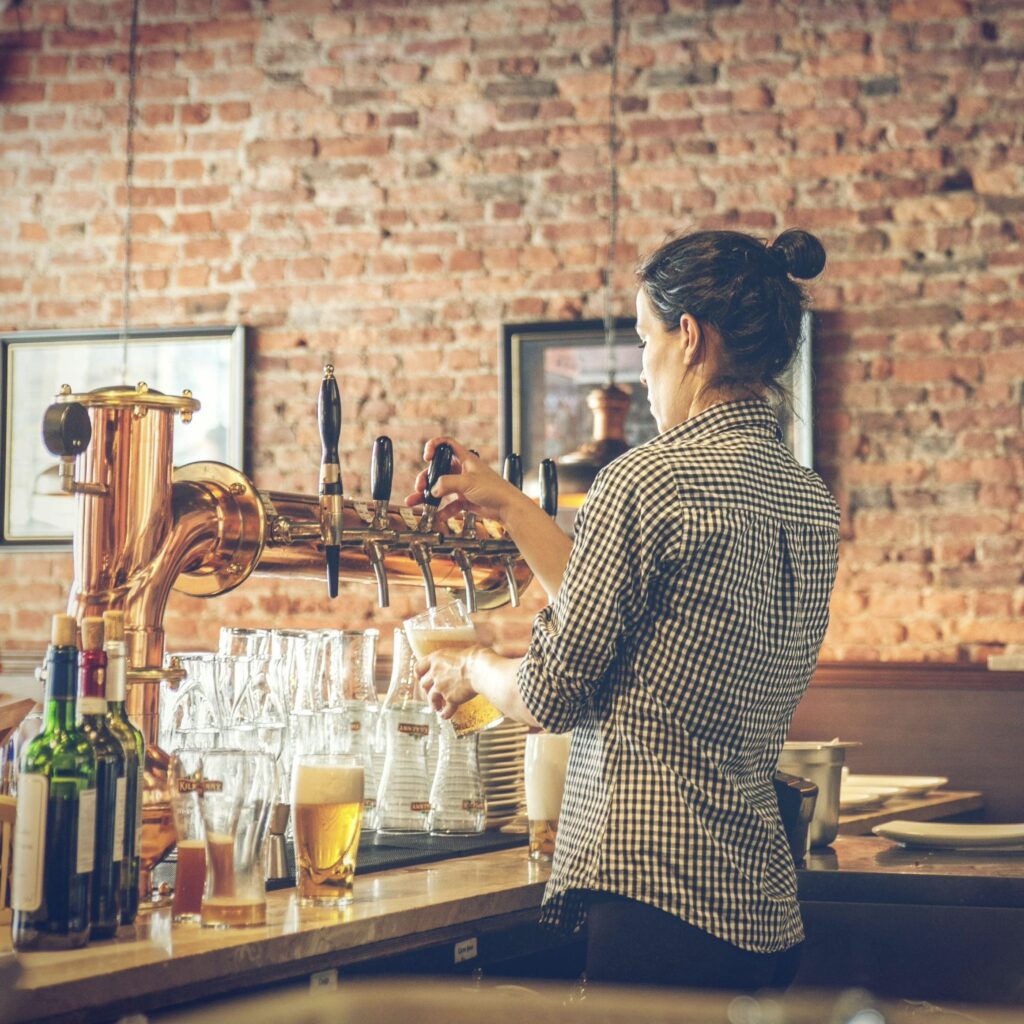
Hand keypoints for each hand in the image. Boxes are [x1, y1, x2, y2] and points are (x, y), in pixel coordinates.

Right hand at [403, 436, 526, 524]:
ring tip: (415, 502)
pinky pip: (448, 504)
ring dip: (427, 496)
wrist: (507, 508)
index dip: (434, 446)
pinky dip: (441, 510)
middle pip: (438, 470)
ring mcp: (462, 486)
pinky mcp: (465, 500)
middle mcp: (462, 471)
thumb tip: (432, 490)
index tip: (426, 456)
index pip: (447, 444)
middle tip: (420, 487)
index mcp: (465, 459)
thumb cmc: (494, 489)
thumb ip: (447, 484)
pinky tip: (435, 516)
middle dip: (426, 478)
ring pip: (440, 489)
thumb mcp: (467, 482)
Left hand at [415, 645, 480, 720]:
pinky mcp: (449, 698)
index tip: (420, 677)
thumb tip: (466, 655)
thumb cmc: (476, 657)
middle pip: (424, 684)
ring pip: (431, 698)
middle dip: (427, 690)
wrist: (480, 669)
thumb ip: (456, 657)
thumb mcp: (461, 651)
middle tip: (431, 693)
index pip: (418, 667)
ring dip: (434, 703)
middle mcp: (435, 673)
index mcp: (436, 659)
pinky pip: (445, 709)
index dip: (419, 674)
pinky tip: (445, 715)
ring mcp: (441, 687)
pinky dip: (445, 713)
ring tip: (437, 707)